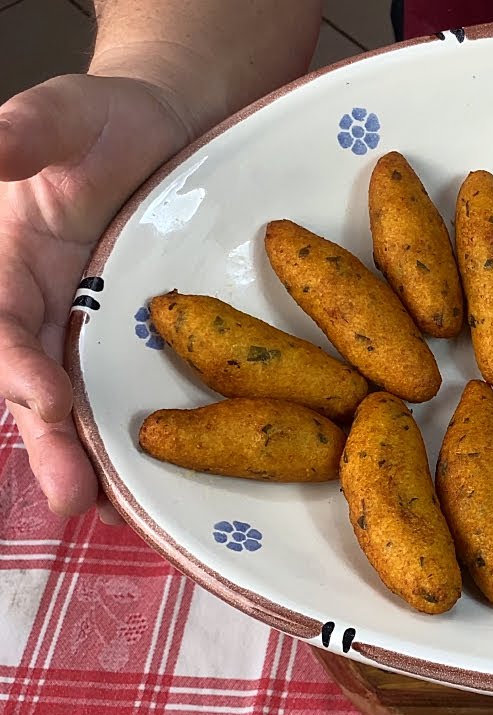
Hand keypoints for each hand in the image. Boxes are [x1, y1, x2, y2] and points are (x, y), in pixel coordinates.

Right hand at [0, 73, 193, 520]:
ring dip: (89, 460)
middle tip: (72, 498)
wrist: (167, 126)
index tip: (47, 399)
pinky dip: (133, 441)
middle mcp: (40, 307)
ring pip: (77, 404)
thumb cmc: (106, 119)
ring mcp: (86, 329)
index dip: (16, 365)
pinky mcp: (133, 341)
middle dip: (50, 442)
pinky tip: (153, 488)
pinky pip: (125, 394)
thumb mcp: (63, 113)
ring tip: (114, 515)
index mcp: (8, 263)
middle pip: (33, 384)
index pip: (1, 325)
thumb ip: (24, 133)